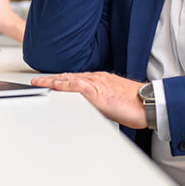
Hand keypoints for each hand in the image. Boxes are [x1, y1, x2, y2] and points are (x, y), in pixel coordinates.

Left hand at [31, 72, 146, 128]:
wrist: (149, 104)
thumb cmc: (136, 105)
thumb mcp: (113, 102)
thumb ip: (100, 102)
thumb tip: (91, 108)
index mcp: (100, 81)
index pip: (75, 78)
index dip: (60, 80)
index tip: (48, 81)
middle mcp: (97, 78)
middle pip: (68, 77)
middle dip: (51, 79)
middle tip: (36, 81)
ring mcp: (97, 83)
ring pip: (69, 79)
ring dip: (52, 81)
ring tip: (38, 82)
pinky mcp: (99, 91)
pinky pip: (77, 86)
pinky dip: (64, 85)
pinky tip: (54, 86)